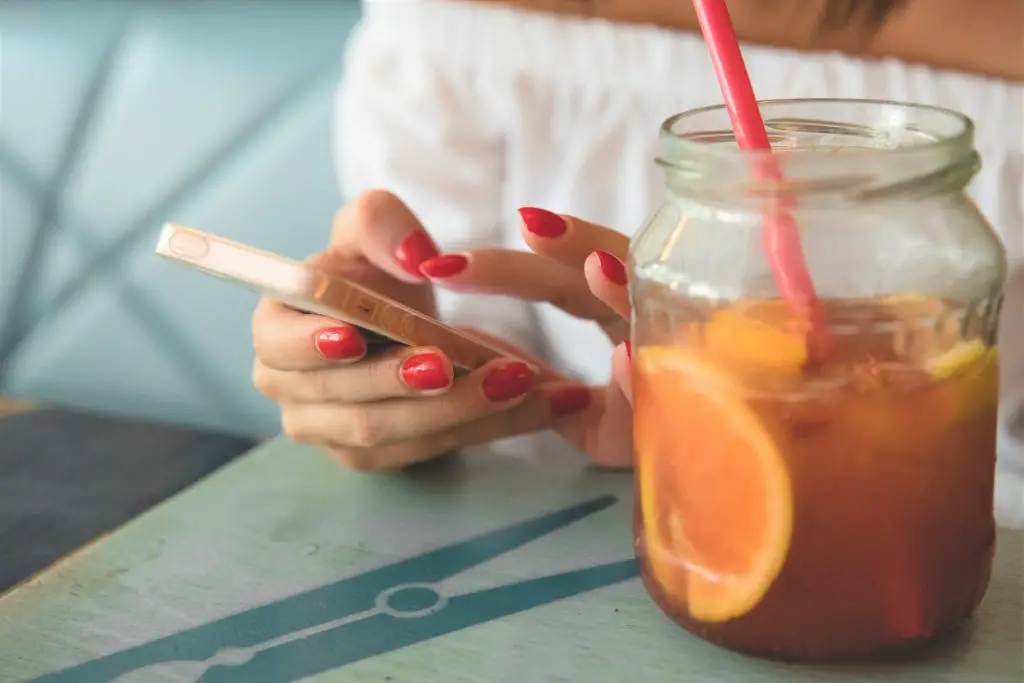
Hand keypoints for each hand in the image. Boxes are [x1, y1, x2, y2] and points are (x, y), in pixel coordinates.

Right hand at [251, 191, 592, 469]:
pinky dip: (490, 426)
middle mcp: (292, 390)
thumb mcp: (375, 228)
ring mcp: (332, 432)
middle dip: (408, 382)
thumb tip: (415, 257)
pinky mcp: (378, 457)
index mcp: (276, 329)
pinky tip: (537, 406)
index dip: (311, 344)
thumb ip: (384, 225)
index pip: (279, 344)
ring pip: (398, 431)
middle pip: (351, 398)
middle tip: (457, 362)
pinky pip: (435, 447)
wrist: (399, 320)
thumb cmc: (374, 272)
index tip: (354, 338)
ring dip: (463, 409)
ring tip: (519, 381)